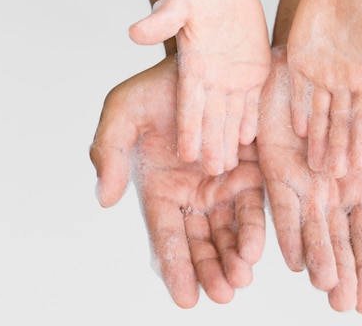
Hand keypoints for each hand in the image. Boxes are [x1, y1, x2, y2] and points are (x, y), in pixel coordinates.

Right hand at [89, 55, 265, 307]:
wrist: (204, 62)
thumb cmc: (158, 88)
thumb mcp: (123, 111)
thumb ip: (108, 151)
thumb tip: (104, 199)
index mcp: (158, 189)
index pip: (167, 236)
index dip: (176, 267)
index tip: (186, 299)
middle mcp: (191, 195)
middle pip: (200, 243)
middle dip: (210, 272)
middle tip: (221, 295)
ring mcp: (222, 186)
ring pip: (228, 233)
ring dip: (234, 259)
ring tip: (239, 281)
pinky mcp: (251, 173)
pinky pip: (254, 207)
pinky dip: (255, 229)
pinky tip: (257, 249)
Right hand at [128, 0, 271, 175]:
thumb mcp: (179, 3)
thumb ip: (161, 20)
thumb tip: (135, 33)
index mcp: (192, 69)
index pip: (188, 105)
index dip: (187, 129)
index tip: (185, 154)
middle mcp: (211, 81)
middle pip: (211, 119)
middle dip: (211, 144)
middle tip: (214, 172)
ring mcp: (233, 81)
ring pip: (232, 116)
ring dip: (229, 140)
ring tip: (230, 166)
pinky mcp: (253, 77)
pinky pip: (254, 102)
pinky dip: (252, 120)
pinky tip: (250, 140)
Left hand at [256, 47, 361, 312]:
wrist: (326, 54)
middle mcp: (332, 192)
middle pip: (339, 242)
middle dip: (342, 274)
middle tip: (345, 304)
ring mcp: (304, 182)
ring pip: (311, 230)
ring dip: (318, 259)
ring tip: (325, 286)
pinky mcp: (278, 167)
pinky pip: (282, 205)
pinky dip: (288, 230)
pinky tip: (293, 256)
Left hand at [287, 0, 361, 177]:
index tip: (361, 164)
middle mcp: (345, 82)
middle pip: (340, 121)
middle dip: (337, 147)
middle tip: (333, 176)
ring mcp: (321, 75)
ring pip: (318, 113)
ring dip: (317, 137)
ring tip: (314, 164)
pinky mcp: (300, 64)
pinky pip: (298, 92)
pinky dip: (298, 109)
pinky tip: (298, 130)